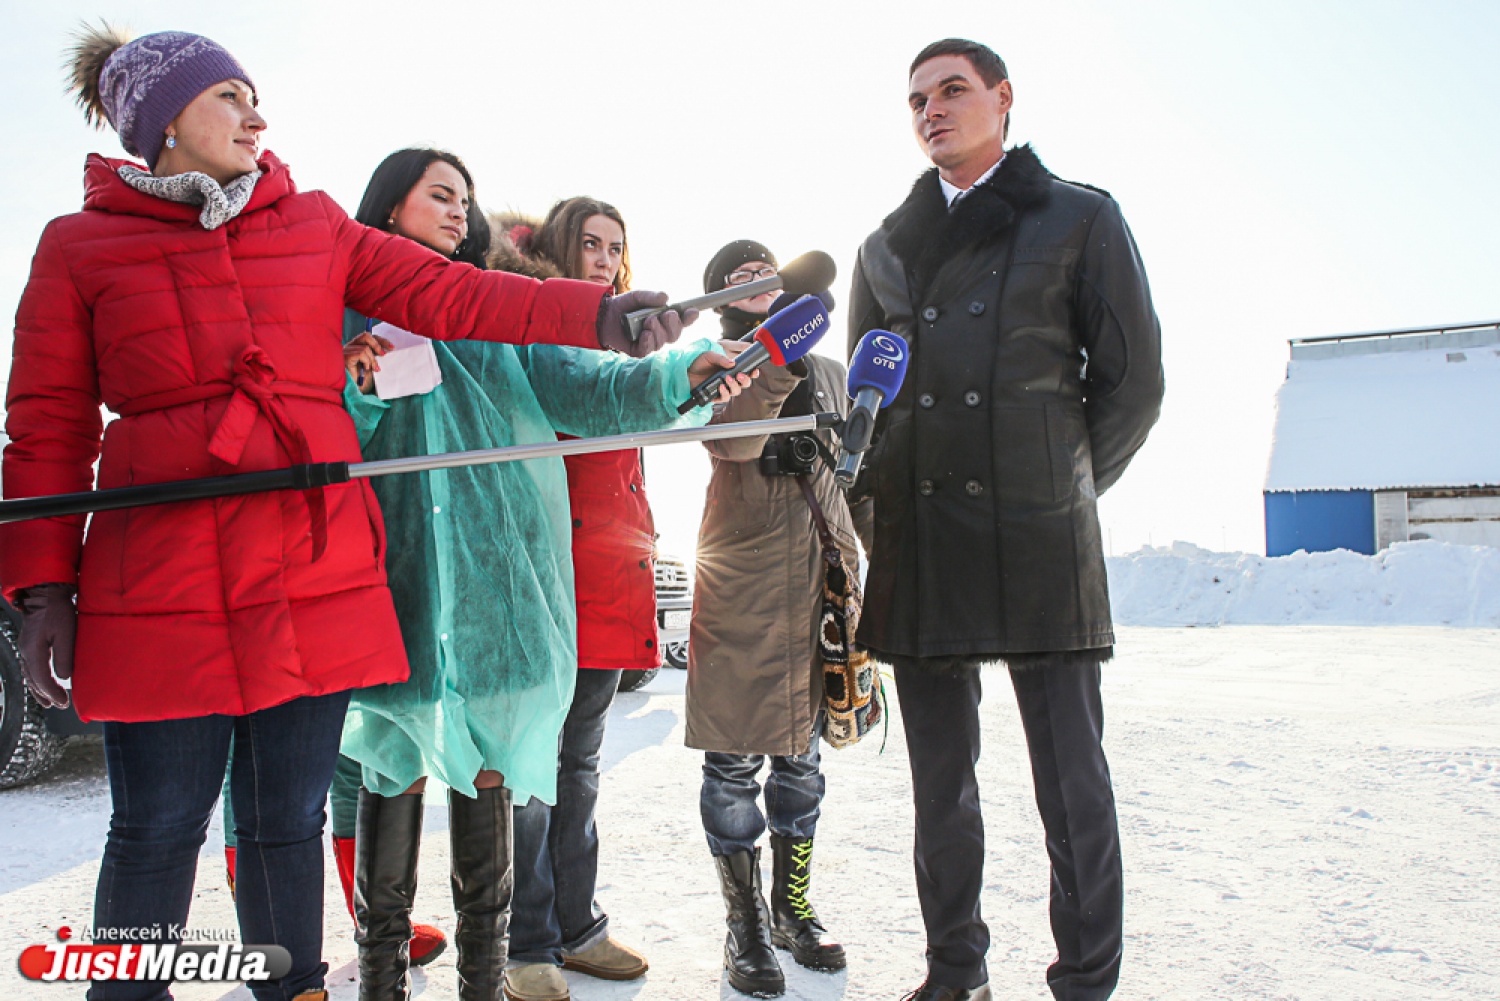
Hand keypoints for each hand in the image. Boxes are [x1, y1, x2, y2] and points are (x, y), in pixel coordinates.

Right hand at [16, 584, 76, 708]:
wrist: (45, 594)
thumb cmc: (57, 611)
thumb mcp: (66, 634)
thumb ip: (65, 657)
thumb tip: (65, 677)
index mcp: (33, 651)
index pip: (42, 679)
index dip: (52, 693)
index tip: (63, 702)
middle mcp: (26, 652)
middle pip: (33, 680)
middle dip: (45, 694)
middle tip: (58, 705)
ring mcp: (25, 647)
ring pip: (29, 675)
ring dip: (39, 689)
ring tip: (48, 701)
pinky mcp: (29, 643)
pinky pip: (30, 667)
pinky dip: (36, 678)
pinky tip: (41, 682)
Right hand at [344, 333, 391, 392]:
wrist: (355, 390)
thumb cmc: (364, 380)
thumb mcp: (373, 365)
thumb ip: (376, 355)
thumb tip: (389, 349)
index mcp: (357, 346)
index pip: (369, 337)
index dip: (382, 341)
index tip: (392, 348)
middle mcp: (351, 346)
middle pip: (366, 336)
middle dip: (378, 345)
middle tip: (384, 355)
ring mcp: (347, 351)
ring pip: (365, 348)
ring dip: (373, 359)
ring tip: (374, 369)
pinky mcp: (346, 357)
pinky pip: (360, 354)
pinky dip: (367, 361)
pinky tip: (366, 369)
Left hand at [598, 291, 699, 357]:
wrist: (603, 315)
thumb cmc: (623, 306)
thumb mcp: (638, 297)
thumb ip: (651, 296)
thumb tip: (666, 298)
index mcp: (663, 319)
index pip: (681, 321)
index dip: (689, 318)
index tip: (693, 311)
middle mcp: (659, 332)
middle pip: (675, 334)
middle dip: (674, 324)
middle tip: (667, 314)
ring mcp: (649, 342)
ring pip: (662, 342)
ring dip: (658, 331)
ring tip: (648, 321)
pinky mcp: (638, 351)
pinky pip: (648, 349)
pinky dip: (648, 341)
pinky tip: (645, 334)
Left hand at [688, 348, 755, 404]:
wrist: (685, 371)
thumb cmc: (699, 362)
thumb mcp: (710, 356)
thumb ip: (721, 358)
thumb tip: (733, 363)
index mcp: (732, 369)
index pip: (748, 372)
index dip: (753, 373)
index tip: (754, 371)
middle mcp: (730, 379)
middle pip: (745, 384)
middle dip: (746, 380)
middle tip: (740, 375)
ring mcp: (724, 388)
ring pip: (736, 391)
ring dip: (735, 386)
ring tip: (727, 379)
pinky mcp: (716, 395)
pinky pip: (724, 398)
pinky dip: (725, 393)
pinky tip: (721, 386)